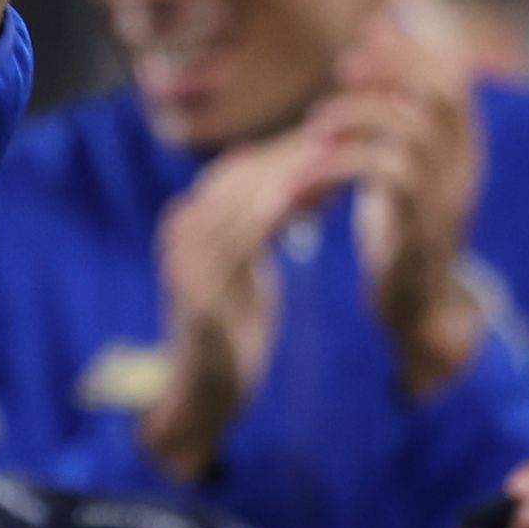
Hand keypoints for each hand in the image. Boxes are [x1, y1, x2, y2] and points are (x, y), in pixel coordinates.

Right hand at [136, 129, 341, 481]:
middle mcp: (179, 231)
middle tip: (349, 141)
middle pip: (243, 176)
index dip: (290, 150)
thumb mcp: (242, 267)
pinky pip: (243, 237)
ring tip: (341, 164)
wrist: (202, 389)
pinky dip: (278, 213)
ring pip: (245, 199)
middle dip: (297, 156)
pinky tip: (315, 202)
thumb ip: (256, 225)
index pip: (241, 168)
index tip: (340, 138)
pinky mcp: (198, 288)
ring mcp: (185, 258)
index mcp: (188, 220)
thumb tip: (300, 178)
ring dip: (295, 177)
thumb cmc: (232, 328)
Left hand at [311, 27, 489, 392]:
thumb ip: (392, 107)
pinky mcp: (419, 225)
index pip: (453, 75)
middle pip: (442, 92)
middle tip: (340, 72)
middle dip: (391, 71)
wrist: (414, 304)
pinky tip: (304, 173)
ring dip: (357, 118)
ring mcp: (447, 194)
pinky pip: (385, 176)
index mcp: (462, 144)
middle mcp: (464, 163)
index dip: (412, 47)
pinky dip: (339, 165)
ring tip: (314, 127)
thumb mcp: (398, 161)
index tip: (366, 34)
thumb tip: (377, 32)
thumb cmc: (397, 225)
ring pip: (411, 130)